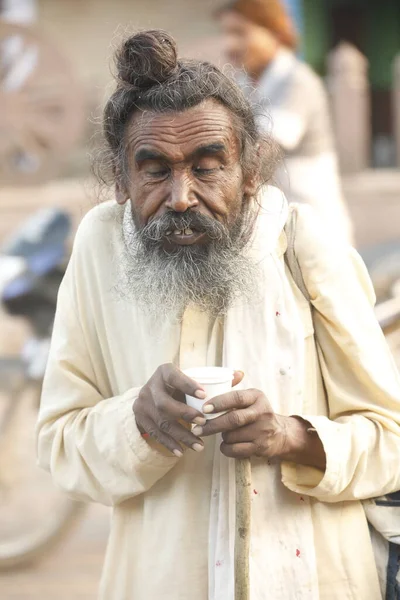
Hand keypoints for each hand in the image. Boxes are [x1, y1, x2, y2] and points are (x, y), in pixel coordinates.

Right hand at [133, 363, 206, 456]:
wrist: (151, 395)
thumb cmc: (178, 386)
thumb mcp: (190, 379)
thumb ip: (215, 379)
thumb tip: (240, 374)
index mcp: (164, 372)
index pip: (175, 377)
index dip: (188, 385)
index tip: (204, 395)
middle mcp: (150, 387)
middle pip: (164, 403)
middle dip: (185, 414)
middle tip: (203, 423)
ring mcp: (143, 404)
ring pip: (162, 422)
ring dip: (181, 435)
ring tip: (199, 446)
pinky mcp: (141, 418)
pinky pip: (155, 434)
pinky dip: (169, 443)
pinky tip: (181, 451)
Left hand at [192, 389, 325, 468]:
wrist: (281, 434)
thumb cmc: (257, 413)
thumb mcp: (251, 398)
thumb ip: (237, 389)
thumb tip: (234, 373)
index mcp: (257, 396)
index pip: (237, 397)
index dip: (219, 402)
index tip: (204, 408)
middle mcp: (262, 412)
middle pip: (234, 419)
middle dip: (213, 425)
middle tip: (197, 428)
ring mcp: (263, 431)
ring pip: (233, 436)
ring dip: (222, 436)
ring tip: (221, 434)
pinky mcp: (261, 447)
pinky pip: (237, 450)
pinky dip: (226, 448)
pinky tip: (225, 445)